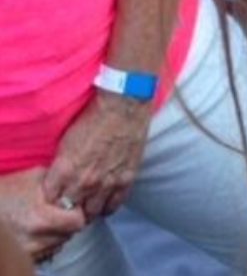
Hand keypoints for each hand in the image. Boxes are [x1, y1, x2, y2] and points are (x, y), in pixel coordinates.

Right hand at [0, 168, 84, 262]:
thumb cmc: (6, 192)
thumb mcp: (34, 176)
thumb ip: (58, 179)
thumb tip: (74, 179)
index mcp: (41, 219)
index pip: (77, 222)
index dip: (77, 211)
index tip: (72, 205)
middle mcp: (36, 240)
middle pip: (69, 234)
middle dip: (68, 223)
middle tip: (61, 212)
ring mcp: (28, 251)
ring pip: (58, 244)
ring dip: (58, 233)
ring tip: (48, 220)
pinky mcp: (23, 256)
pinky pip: (45, 252)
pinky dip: (46, 242)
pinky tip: (39, 230)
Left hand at [42, 91, 152, 219]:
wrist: (124, 104)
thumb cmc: (93, 117)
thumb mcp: (65, 141)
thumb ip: (59, 167)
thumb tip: (55, 182)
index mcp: (64, 171)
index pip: (48, 203)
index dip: (50, 202)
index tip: (54, 198)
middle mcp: (84, 182)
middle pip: (68, 213)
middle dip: (67, 210)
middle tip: (69, 204)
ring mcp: (106, 183)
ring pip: (90, 214)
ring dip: (87, 210)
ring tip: (86, 203)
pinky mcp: (126, 179)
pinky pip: (113, 206)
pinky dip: (107, 206)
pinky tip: (104, 200)